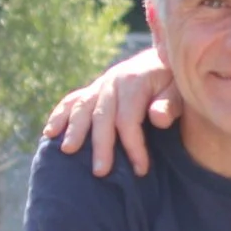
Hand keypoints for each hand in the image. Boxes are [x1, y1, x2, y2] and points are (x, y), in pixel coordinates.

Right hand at [42, 46, 178, 177]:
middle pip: (102, 117)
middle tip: (100, 172)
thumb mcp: (180, 90)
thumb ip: (170, 104)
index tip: (141, 170)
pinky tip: (50, 133)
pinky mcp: (93, 90)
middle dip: (101, 145)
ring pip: (82, 108)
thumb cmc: (174, 83)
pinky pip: (72, 101)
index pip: (128, 119)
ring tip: (68, 152)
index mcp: (135, 82)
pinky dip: (59, 116)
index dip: (133, 146)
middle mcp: (113, 81)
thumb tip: (156, 118)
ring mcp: (100, 85)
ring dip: (73, 130)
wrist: (164, 59)